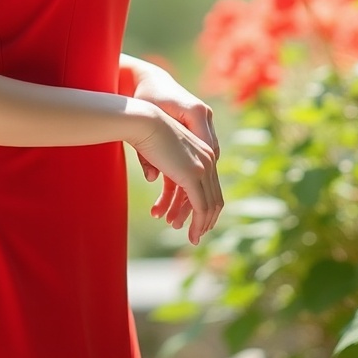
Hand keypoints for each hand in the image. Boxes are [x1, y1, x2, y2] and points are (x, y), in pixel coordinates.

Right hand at [131, 63, 221, 241]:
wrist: (142, 120)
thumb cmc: (143, 130)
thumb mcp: (155, 149)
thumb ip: (159, 164)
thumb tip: (153, 178)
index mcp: (202, 151)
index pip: (211, 184)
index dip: (206, 204)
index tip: (197, 219)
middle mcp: (208, 159)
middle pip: (215, 197)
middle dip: (205, 218)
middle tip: (197, 233)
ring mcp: (202, 167)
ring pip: (208, 205)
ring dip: (200, 224)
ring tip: (192, 238)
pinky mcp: (193, 175)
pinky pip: (200, 206)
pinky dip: (197, 223)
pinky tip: (190, 233)